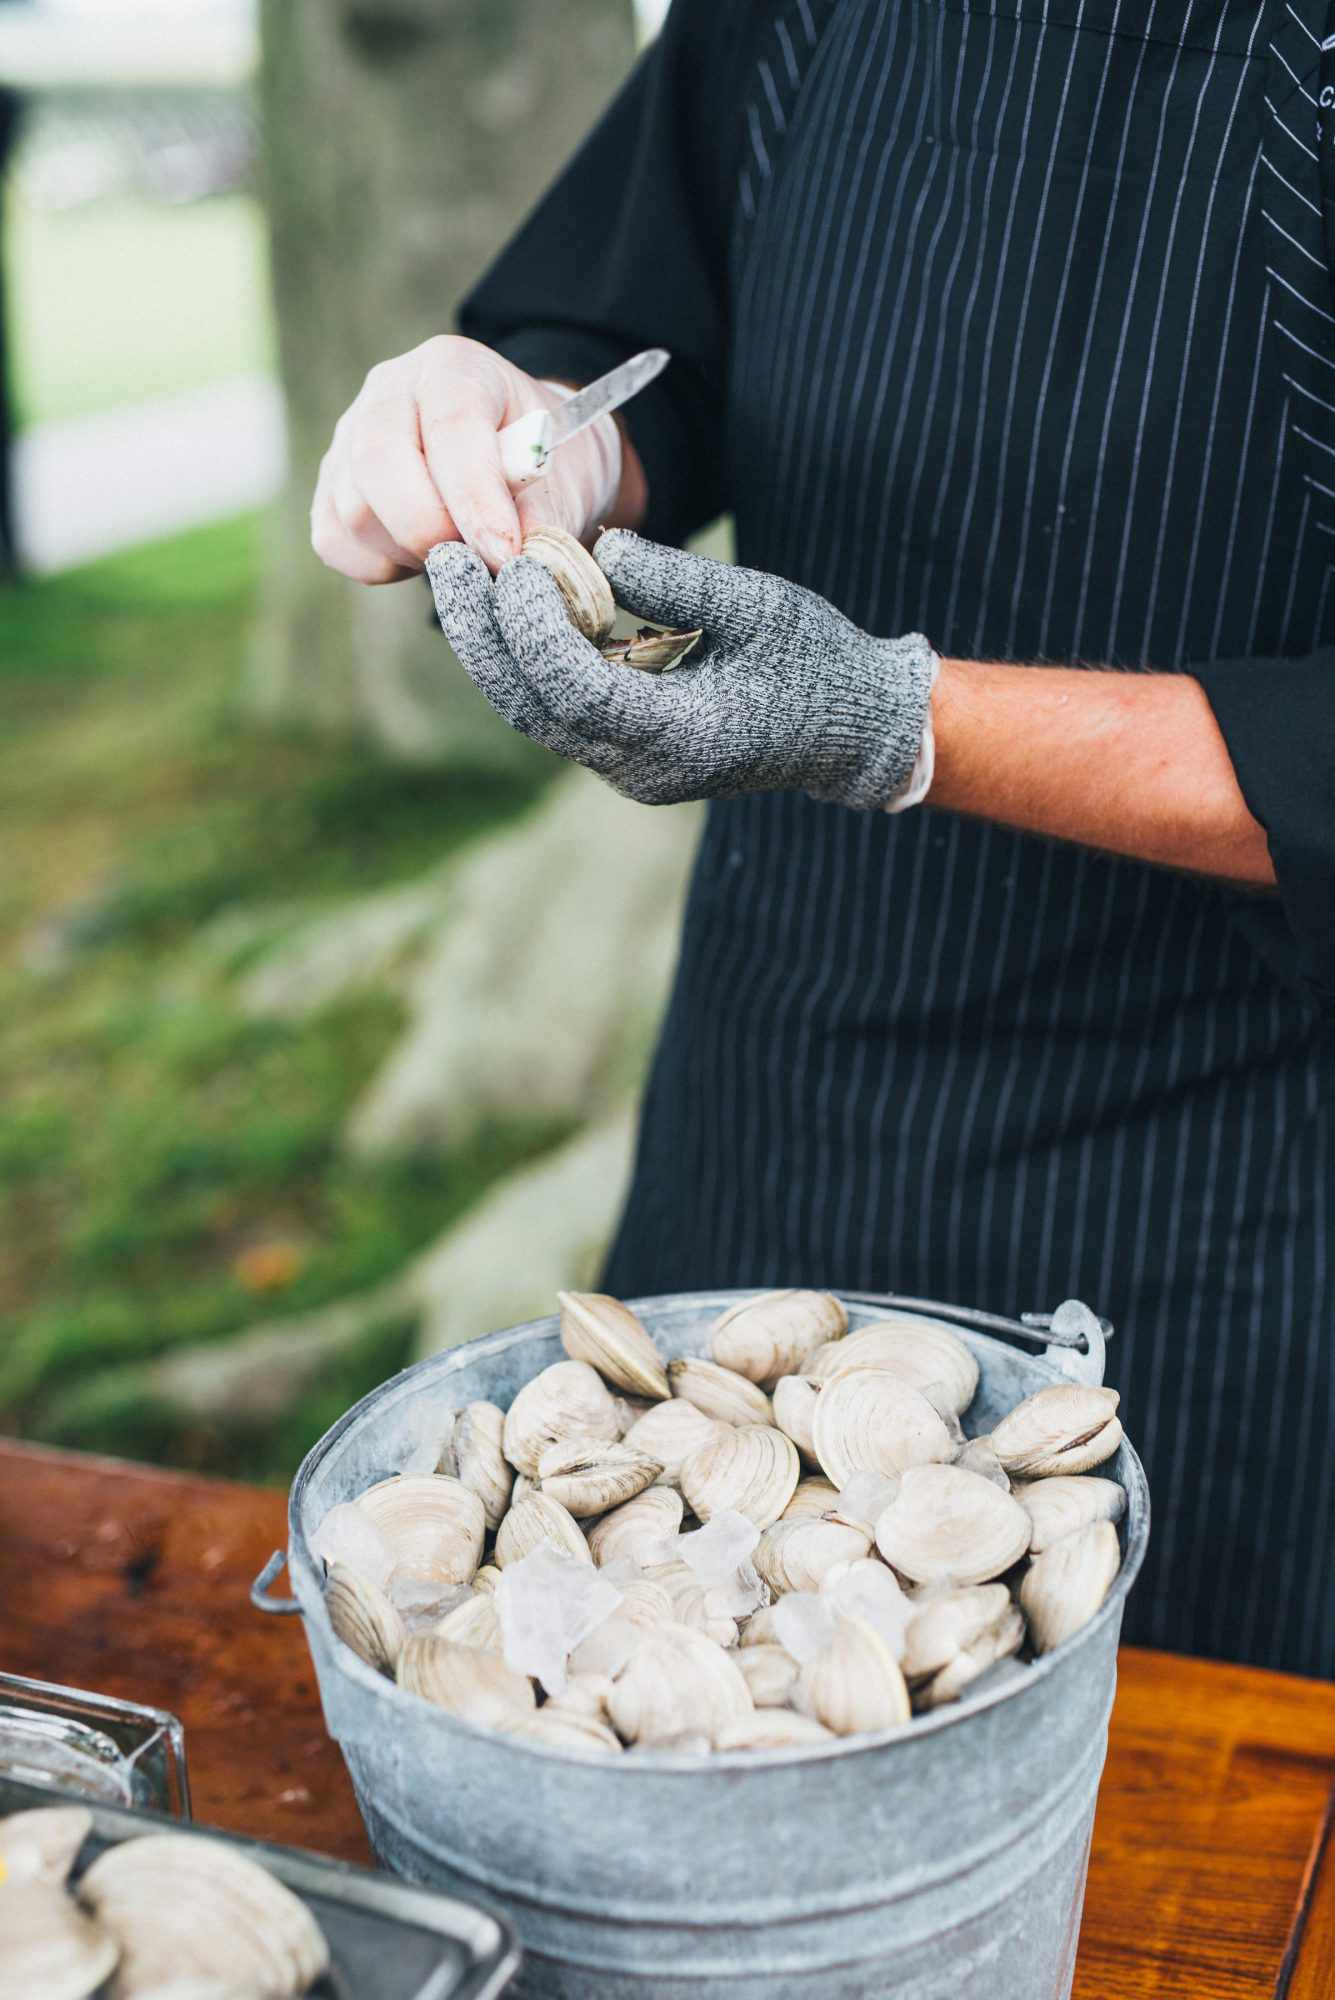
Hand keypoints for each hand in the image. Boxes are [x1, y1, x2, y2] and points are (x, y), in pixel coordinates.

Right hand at [309, 336, 620, 582]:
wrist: (520, 459)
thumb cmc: (541, 463)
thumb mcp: (563, 479)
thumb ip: (542, 515)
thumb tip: (518, 562)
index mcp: (454, 367)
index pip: (452, 427)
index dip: (475, 498)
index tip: (503, 553)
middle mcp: (389, 391)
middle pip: (379, 460)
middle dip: (430, 528)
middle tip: (476, 564)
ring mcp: (350, 436)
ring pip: (355, 509)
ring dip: (409, 551)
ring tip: (458, 552)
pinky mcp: (331, 485)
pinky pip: (334, 539)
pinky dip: (379, 565)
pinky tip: (420, 556)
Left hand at [427, 530, 938, 809]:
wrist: (850, 731)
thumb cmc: (817, 661)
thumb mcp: (760, 604)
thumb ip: (677, 579)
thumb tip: (601, 546)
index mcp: (682, 738)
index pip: (573, 690)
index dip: (532, 626)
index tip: (514, 561)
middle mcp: (643, 768)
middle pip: (531, 709)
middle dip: (482, 635)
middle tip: (444, 560)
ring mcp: (629, 769)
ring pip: (533, 713)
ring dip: (492, 646)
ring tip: (459, 574)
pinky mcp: (624, 754)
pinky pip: (555, 709)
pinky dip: (525, 657)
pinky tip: (504, 604)